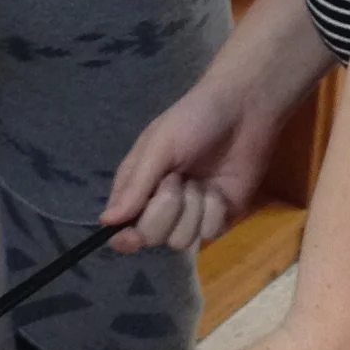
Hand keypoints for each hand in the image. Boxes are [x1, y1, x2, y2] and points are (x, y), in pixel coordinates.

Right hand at [104, 76, 282, 254]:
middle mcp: (161, 206)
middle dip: (165, 211)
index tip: (133, 238)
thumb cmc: (193, 120)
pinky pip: (210, 232)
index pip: (122, 226)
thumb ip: (136, 185)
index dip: (125, 238)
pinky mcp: (221, 217)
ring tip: (200, 180)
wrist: (244, 109)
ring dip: (192, 209)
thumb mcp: (159, 146)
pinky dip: (214, 211)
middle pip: (151, 236)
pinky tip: (219, 189)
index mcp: (138, 187)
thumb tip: (106, 221)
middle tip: (177, 179)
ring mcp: (192, 214)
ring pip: (182, 240)